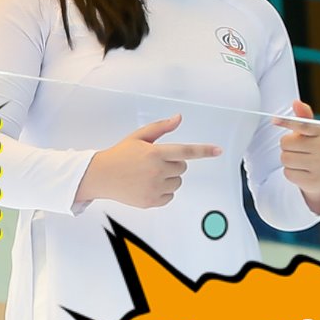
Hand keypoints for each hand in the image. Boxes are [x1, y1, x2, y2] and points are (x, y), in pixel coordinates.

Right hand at [76, 114, 221, 207]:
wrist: (100, 176)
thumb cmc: (120, 155)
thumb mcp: (138, 137)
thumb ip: (160, 128)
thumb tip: (178, 118)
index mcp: (155, 153)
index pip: (186, 151)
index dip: (204, 151)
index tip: (218, 150)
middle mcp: (156, 171)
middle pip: (182, 168)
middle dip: (173, 164)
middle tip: (154, 163)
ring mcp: (154, 188)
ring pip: (177, 183)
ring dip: (169, 178)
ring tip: (149, 175)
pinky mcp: (151, 201)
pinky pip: (170, 197)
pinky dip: (163, 192)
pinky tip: (147, 186)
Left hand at [273, 100, 319, 214]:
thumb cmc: (312, 148)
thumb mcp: (310, 132)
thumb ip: (303, 117)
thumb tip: (296, 102)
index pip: (302, 124)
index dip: (288, 122)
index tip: (274, 120)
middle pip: (286, 143)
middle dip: (287, 146)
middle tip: (297, 149)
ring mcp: (318, 164)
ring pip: (285, 158)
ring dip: (288, 160)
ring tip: (299, 160)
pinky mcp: (312, 180)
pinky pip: (288, 173)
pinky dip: (290, 172)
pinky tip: (300, 171)